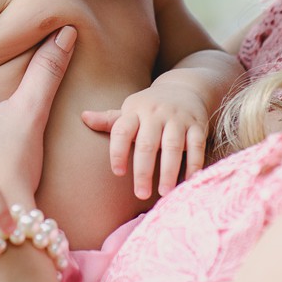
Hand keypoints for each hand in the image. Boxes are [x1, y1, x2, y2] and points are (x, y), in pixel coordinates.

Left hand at [82, 81, 208, 198]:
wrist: (184, 87)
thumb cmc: (150, 107)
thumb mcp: (130, 110)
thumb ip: (109, 120)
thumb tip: (83, 117)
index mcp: (135, 111)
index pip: (121, 130)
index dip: (117, 151)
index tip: (118, 173)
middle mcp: (155, 114)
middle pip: (147, 143)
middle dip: (144, 170)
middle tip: (140, 194)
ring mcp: (178, 119)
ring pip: (173, 146)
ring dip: (169, 171)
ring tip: (165, 193)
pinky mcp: (197, 125)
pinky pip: (196, 146)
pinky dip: (194, 164)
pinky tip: (188, 181)